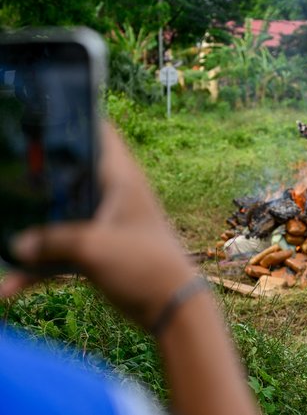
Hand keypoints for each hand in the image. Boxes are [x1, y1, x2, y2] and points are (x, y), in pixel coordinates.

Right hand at [0, 123, 195, 330]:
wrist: (174, 308)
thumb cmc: (145, 266)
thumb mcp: (93, 248)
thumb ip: (51, 242)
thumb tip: (16, 245)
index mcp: (121, 178)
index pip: (101, 132)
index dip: (75, 116)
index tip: (40, 114)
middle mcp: (113, 196)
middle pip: (70, 174)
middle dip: (38, 175)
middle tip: (6, 172)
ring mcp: (106, 224)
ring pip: (61, 216)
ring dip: (32, 229)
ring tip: (2, 234)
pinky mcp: (101, 252)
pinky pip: (63, 254)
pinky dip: (39, 269)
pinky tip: (7, 288)